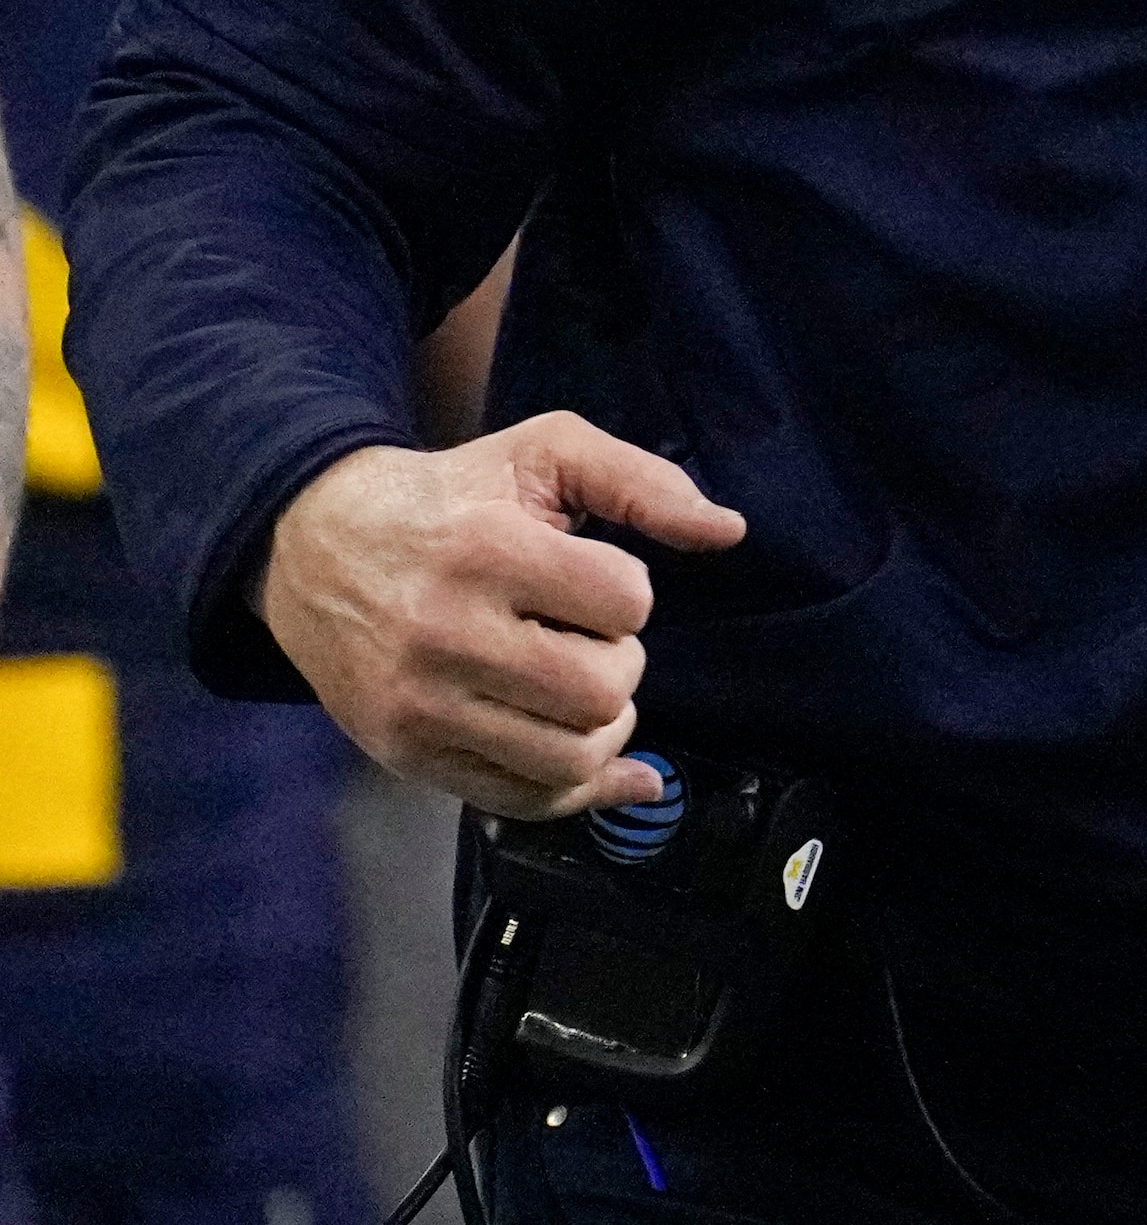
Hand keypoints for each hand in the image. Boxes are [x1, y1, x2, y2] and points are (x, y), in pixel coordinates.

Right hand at [256, 413, 743, 819]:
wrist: (311, 544)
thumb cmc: (450, 494)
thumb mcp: (543, 451)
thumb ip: (642, 481)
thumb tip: (729, 532)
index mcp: (484, 552)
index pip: (625, 603)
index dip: (631, 592)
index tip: (592, 580)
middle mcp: (443, 636)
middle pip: (600, 692)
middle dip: (622, 665)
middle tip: (588, 639)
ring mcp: (417, 705)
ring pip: (567, 758)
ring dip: (603, 727)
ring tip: (579, 686)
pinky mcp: (403, 753)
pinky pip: (519, 800)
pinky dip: (578, 790)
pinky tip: (609, 766)